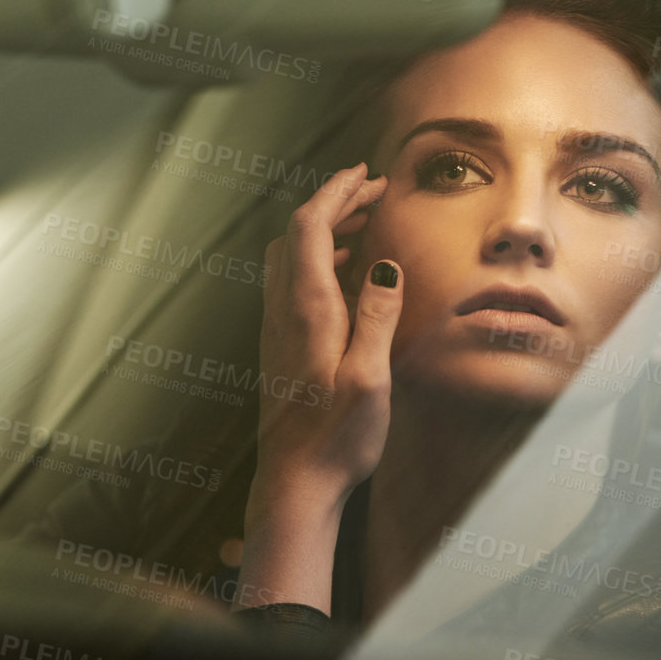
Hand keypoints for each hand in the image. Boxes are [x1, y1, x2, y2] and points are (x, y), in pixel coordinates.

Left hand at [238, 163, 402, 611]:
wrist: (294, 484)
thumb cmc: (335, 439)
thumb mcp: (370, 377)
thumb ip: (377, 317)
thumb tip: (383, 266)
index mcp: (306, 309)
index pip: (311, 226)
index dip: (336, 192)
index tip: (365, 175)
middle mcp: (283, 311)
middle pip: (297, 234)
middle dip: (333, 204)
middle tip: (372, 193)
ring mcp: (277, 329)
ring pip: (291, 257)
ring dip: (325, 231)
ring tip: (365, 226)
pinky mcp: (281, 347)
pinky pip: (293, 284)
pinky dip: (319, 261)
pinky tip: (347, 279)